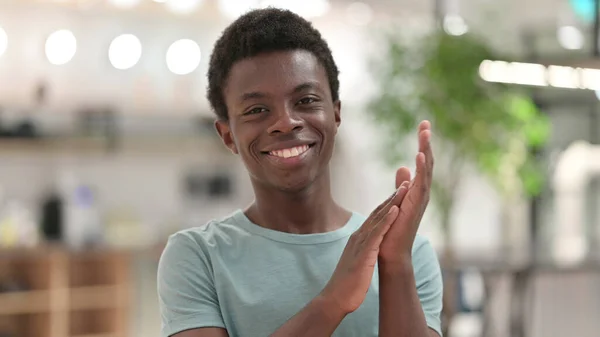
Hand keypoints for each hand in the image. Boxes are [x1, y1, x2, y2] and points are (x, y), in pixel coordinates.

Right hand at [320, 189, 408, 314]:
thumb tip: (367, 251)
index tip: (399, 194)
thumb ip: (361, 254)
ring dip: (392, 203)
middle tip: (405, 184)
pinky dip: (387, 220)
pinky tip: (396, 210)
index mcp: (357, 240)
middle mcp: (358, 237)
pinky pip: (377, 233)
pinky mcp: (364, 253)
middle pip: (377, 213)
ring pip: (378, 218)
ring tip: (405, 190)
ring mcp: (360, 244)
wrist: (334, 299)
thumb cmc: (346, 285)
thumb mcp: (356, 263)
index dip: (387, 205)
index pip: (374, 218)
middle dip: (392, 198)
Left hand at [379, 120, 433, 265]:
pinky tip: (419, 156)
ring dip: (425, 151)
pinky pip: (421, 185)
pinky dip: (421, 170)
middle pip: (426, 163)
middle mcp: (421, 193)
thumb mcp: (397, 200)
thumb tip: (403, 168)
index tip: (423, 125)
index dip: (423, 144)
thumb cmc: (393, 229)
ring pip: (426, 171)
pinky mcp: (416, 207)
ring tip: (425, 134)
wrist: (392, 252)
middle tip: (425, 123)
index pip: (422, 162)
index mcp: (416, 189)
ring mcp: (420, 199)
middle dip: (426, 142)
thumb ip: (401, 185)